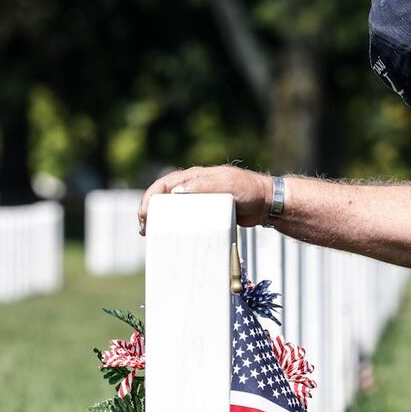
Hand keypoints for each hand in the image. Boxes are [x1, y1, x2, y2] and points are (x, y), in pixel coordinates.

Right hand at [138, 165, 273, 234]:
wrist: (267, 203)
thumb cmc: (248, 190)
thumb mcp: (227, 184)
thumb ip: (203, 186)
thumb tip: (175, 192)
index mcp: (195, 176)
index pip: (165, 183)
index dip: (151, 196)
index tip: (144, 213)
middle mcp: (194, 186)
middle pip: (164, 196)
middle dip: (149, 210)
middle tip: (143, 227)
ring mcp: (199, 199)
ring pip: (172, 207)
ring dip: (159, 219)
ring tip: (150, 233)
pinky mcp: (207, 212)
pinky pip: (185, 217)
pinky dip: (174, 225)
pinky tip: (170, 235)